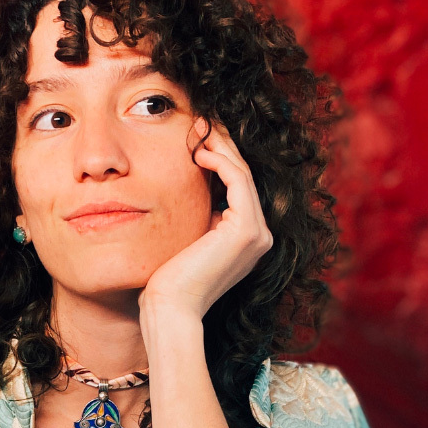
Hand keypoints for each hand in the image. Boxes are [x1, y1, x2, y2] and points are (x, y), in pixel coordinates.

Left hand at [139, 118, 272, 319]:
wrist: (170, 307)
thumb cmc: (168, 277)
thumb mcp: (187, 235)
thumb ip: (198, 213)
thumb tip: (188, 179)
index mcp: (246, 237)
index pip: (238, 185)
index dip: (220, 156)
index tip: (198, 135)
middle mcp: (260, 235)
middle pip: (244, 176)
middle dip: (223, 145)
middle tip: (202, 120)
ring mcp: (258, 234)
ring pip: (242, 174)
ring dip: (221, 148)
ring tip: (199, 129)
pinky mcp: (247, 231)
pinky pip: (238, 182)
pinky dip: (220, 162)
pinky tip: (199, 152)